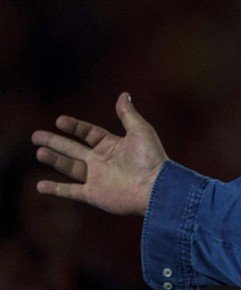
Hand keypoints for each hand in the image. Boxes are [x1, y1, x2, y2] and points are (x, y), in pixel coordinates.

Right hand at [30, 93, 167, 215]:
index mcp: (112, 145)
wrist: (156, 188)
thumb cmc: (151, 158)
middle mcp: (102, 161)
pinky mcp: (94, 195)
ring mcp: (97, 178)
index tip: (60, 121)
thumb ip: (128, 114)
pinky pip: (71, 192)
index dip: (74, 127)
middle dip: (54, 142)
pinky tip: (40, 185)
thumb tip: (123, 94)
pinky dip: (55, 189)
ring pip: (69, 167)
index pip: (88, 133)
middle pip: (73, 149)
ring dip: (54, 160)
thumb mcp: (140, 131)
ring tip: (40, 152)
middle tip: (35, 135)